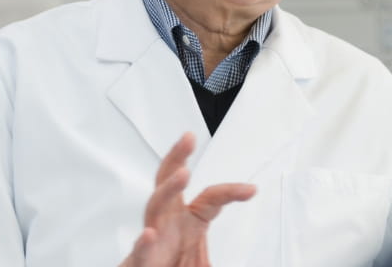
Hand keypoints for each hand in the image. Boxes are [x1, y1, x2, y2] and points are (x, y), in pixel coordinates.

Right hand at [119, 132, 256, 266]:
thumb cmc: (172, 264)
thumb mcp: (204, 258)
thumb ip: (225, 247)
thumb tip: (249, 241)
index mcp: (186, 217)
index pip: (211, 197)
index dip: (231, 191)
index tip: (251, 190)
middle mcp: (166, 220)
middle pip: (168, 180)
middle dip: (177, 156)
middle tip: (188, 138)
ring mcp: (153, 237)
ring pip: (155, 206)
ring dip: (169, 188)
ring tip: (183, 173)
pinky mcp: (141, 261)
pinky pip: (140, 251)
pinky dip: (143, 244)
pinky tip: (149, 234)